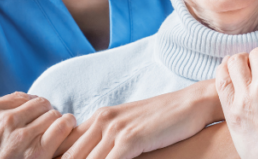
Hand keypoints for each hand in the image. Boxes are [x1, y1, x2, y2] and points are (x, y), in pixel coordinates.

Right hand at [0, 92, 76, 158]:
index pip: (20, 96)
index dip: (30, 107)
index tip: (33, 116)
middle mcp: (4, 120)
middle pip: (39, 103)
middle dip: (45, 113)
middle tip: (47, 124)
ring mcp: (21, 135)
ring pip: (53, 113)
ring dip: (58, 121)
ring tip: (58, 130)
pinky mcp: (39, 151)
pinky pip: (62, 125)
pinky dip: (67, 127)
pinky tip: (65, 132)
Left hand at [59, 80, 221, 158]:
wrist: (192, 104)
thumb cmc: (164, 120)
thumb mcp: (130, 127)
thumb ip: (109, 141)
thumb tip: (94, 153)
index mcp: (99, 118)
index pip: (65, 144)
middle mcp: (102, 121)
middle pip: (68, 155)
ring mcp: (115, 129)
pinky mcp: (130, 139)